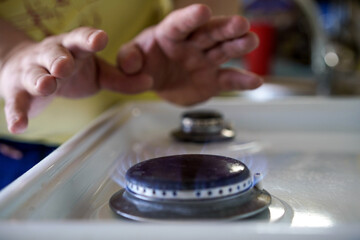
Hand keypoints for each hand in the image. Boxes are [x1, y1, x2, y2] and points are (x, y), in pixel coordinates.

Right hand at [0, 26, 151, 133]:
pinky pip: (16, 102)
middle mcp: (51, 56)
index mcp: (74, 48)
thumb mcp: (97, 72)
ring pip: (34, 74)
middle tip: (66, 65)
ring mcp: (32, 72)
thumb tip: (150, 81)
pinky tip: (19, 126)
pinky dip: (16, 113)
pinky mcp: (17, 92)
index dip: (89, 38)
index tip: (100, 38)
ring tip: (46, 86)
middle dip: (60, 59)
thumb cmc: (70, 69)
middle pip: (54, 54)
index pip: (81, 39)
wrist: (25, 68)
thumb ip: (121, 79)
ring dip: (39, 79)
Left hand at [118, 4, 261, 105]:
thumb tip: (132, 65)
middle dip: (225, 28)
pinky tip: (255, 81)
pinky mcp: (214, 80)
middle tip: (240, 24)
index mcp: (170, 34)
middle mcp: (192, 44)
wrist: (159, 82)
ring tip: (251, 41)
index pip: (180, 23)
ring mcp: (205, 61)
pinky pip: (229, 79)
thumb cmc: (145, 64)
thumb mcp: (131, 60)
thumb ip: (128, 60)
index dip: (190, 17)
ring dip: (238, 46)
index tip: (203, 11)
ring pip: (224, 51)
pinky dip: (242, 81)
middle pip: (210, 33)